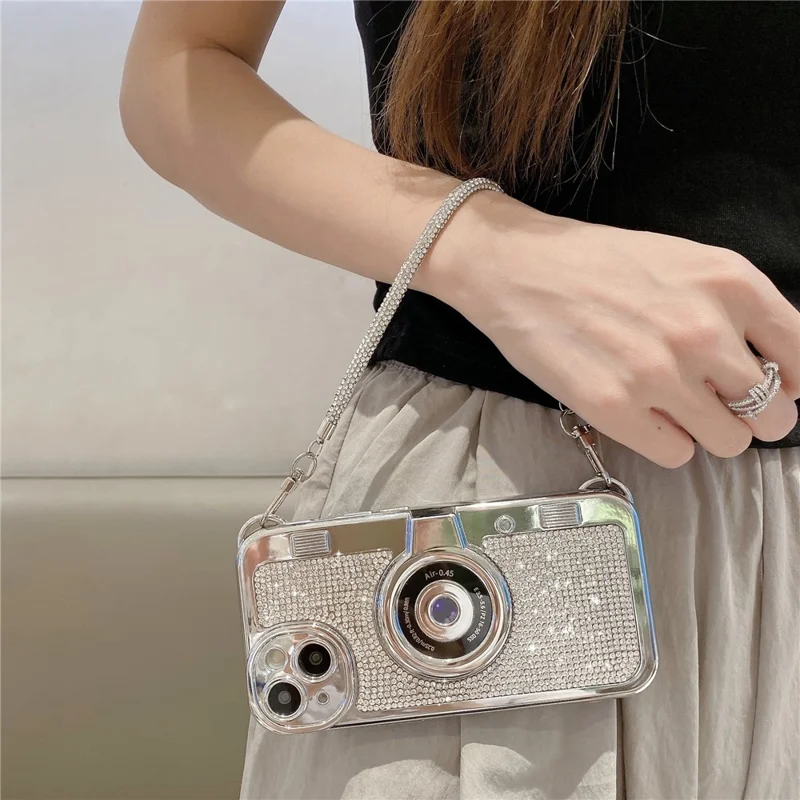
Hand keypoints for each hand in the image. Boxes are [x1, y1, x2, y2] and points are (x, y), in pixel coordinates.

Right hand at [431, 193, 799, 467]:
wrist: (517, 267)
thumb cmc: (597, 262)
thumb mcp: (684, 261)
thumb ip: (736, 308)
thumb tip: (776, 368)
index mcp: (730, 283)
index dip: (792, 381)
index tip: (771, 386)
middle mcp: (703, 331)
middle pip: (774, 415)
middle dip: (749, 413)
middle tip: (715, 401)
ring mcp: (658, 374)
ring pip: (730, 442)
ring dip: (707, 431)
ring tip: (672, 407)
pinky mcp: (614, 408)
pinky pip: (677, 454)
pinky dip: (664, 440)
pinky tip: (638, 412)